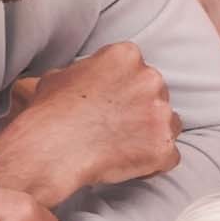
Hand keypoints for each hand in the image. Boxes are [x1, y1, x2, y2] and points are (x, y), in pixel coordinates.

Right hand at [0, 42, 179, 208]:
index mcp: (126, 55)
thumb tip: (77, 78)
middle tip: (116, 126)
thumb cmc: (50, 112)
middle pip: (155, 93)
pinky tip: (131, 164)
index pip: (135, 69)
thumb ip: (82, 73)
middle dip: (140, 109)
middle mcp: (150, 79)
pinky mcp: (163, 146)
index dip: (123, 88)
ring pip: (167, 122)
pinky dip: (154, 162)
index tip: (111, 103)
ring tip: (123, 146)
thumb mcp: (59, 76)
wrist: (52, 148)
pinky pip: (169, 155)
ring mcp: (160, 113)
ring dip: (151, 133)